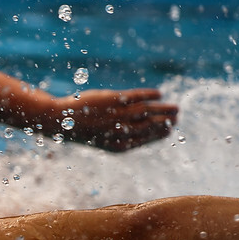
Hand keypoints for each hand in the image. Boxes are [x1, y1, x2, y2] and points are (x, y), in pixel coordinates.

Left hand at [59, 88, 177, 151]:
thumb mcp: (102, 138)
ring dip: (162, 109)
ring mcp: (116, 115)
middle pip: (148, 126)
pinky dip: (149, 94)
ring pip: (145, 112)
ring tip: (174, 107)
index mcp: (116, 146)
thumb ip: (121, 136)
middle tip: (177, 116)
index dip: (158, 135)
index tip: (170, 130)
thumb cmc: (82, 129)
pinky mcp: (112, 100)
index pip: (144, 140)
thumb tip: (140, 130)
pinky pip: (136, 96)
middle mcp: (118, 131)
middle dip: (164, 121)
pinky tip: (159, 93)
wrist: (60, 120)